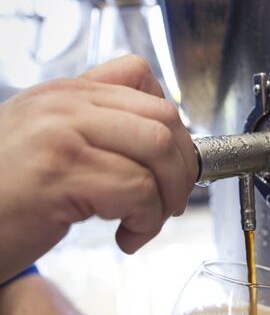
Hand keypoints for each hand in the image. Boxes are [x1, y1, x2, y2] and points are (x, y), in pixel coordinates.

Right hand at [0, 55, 196, 280]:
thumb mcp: (43, 145)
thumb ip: (90, 131)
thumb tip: (156, 146)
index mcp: (63, 94)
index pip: (142, 77)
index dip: (172, 124)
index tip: (171, 162)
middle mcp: (63, 105)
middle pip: (162, 117)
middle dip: (182, 167)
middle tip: (171, 201)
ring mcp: (61, 135)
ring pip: (158, 151)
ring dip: (166, 199)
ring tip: (145, 223)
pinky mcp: (60, 174)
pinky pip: (138, 190)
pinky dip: (146, 221)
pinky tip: (126, 238)